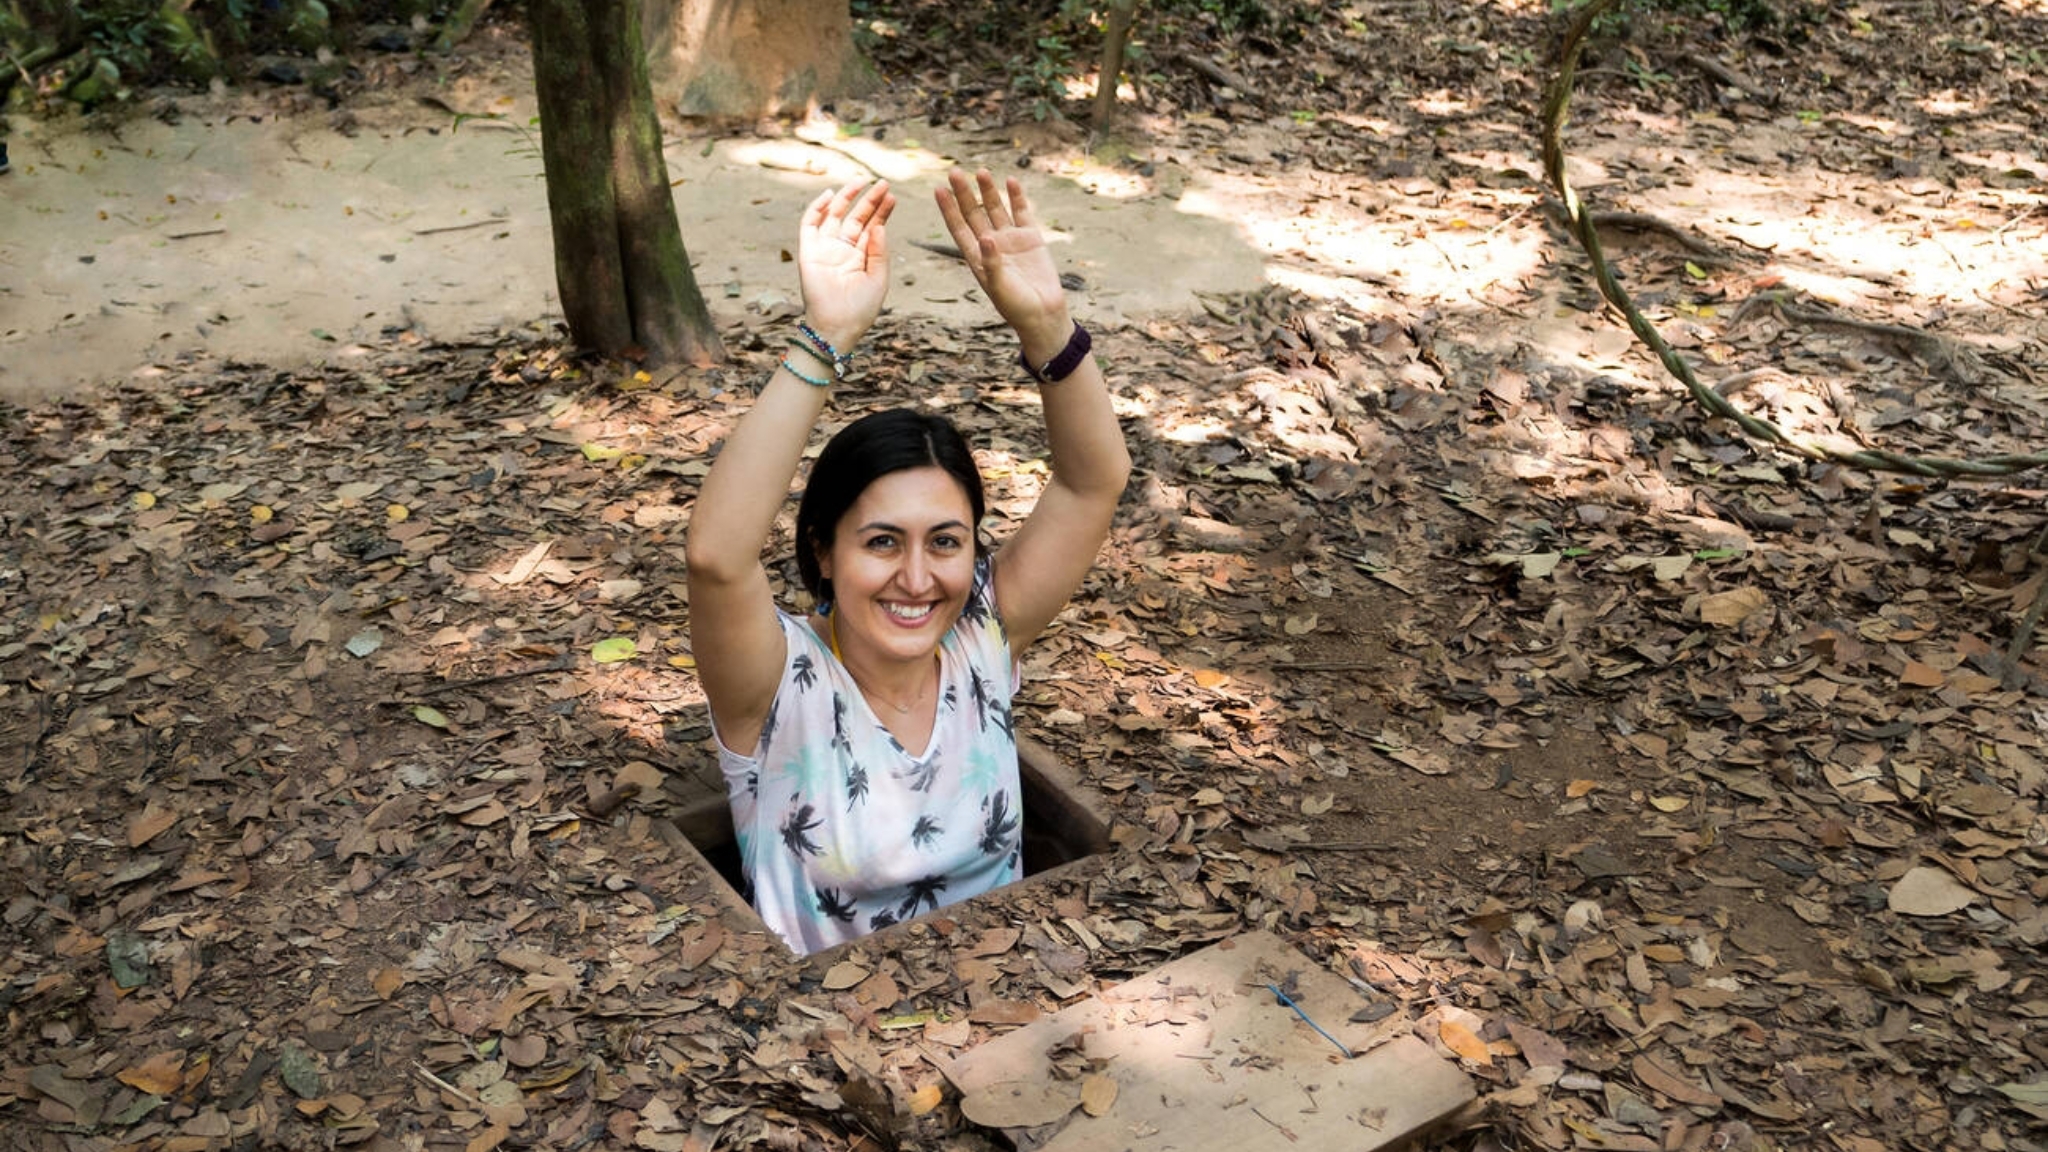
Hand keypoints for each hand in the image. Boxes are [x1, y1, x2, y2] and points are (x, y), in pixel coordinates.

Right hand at [798, 180, 895, 348]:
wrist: (837, 326)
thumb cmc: (860, 309)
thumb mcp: (878, 279)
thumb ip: (879, 252)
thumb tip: (879, 226)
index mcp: (861, 257)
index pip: (872, 227)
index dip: (881, 211)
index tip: (892, 196)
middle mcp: (843, 250)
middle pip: (857, 217)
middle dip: (869, 200)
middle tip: (883, 184)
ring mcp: (825, 248)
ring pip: (835, 215)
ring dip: (847, 198)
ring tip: (862, 182)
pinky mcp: (808, 251)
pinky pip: (810, 224)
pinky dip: (818, 208)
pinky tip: (831, 195)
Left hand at [935, 169, 1071, 356]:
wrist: (1044, 315)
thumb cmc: (1016, 307)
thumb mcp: (999, 287)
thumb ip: (992, 263)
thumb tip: (986, 237)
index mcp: (977, 257)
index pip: (958, 228)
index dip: (948, 209)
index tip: (939, 190)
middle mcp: (991, 245)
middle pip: (974, 213)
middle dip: (964, 194)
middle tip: (955, 172)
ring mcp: (1011, 240)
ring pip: (996, 209)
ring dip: (988, 191)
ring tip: (981, 171)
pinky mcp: (1031, 238)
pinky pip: (1022, 213)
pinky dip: (1017, 197)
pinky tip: (1011, 181)